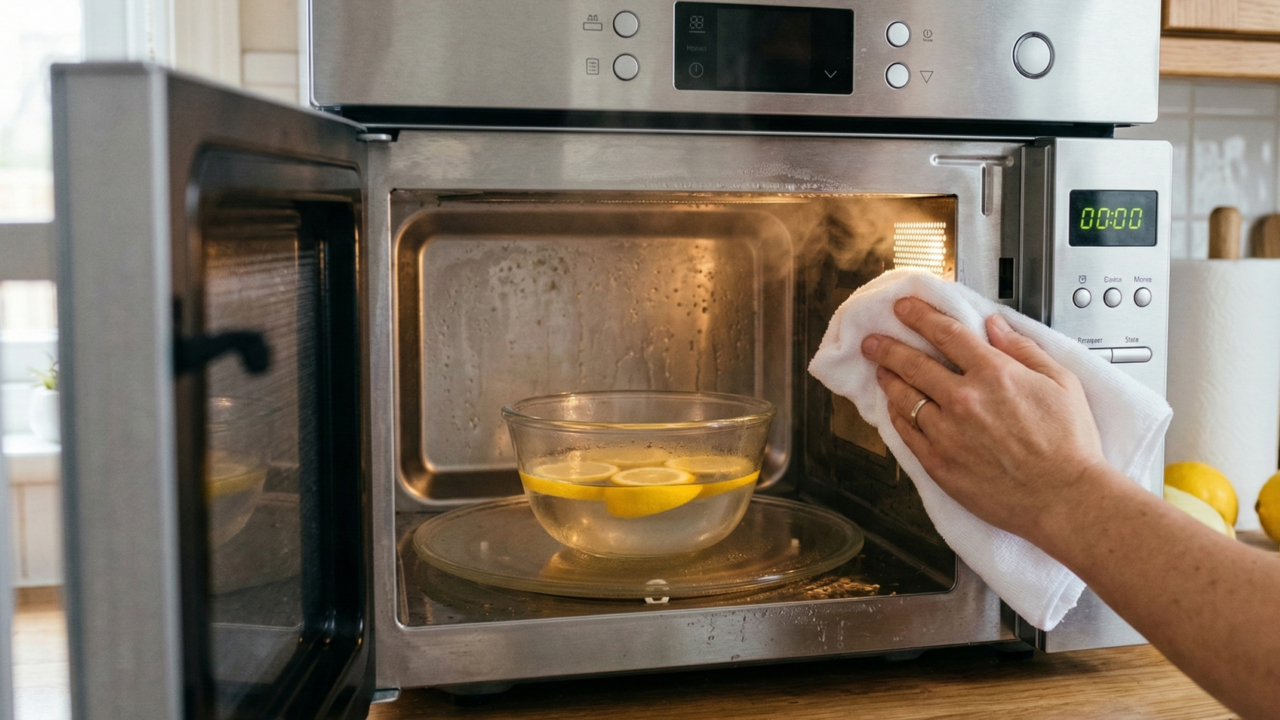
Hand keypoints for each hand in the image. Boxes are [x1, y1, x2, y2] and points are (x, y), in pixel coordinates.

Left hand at [860, 297, 1109, 541]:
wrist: (1064, 498)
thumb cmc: (1069, 444)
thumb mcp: (1060, 382)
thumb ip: (1023, 349)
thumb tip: (995, 325)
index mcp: (994, 374)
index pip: (946, 334)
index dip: (920, 316)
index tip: (904, 308)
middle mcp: (963, 400)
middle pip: (913, 363)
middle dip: (888, 347)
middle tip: (873, 340)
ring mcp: (946, 433)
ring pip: (903, 397)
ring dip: (887, 379)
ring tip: (879, 370)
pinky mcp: (938, 464)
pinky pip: (906, 433)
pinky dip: (895, 415)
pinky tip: (893, 408)